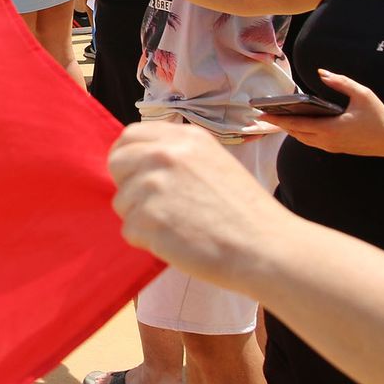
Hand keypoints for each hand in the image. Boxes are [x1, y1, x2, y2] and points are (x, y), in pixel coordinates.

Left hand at [108, 122, 287, 285]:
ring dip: (141, 218)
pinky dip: (147, 241)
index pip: (130, 136)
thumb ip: (178, 157)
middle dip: (128, 186)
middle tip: (156, 207)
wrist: (266, 248)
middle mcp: (165, 154)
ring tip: (179, 227)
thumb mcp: (214, 163)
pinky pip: (129, 230)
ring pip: (122, 202)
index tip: (136, 175)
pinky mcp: (148, 218)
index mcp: (184, 137)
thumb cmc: (244, 213)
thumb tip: (139, 162)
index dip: (128, 157)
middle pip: (117, 164)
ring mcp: (154, 185)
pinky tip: (178, 242)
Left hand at [259, 70, 383, 155]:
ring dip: (289, 130)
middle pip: (296, 133)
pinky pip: (312, 142)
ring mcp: (331, 147)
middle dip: (279, 124)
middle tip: (262, 116)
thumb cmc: (378, 116)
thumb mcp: (362, 94)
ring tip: (276, 119)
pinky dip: (301, 134)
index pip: (298, 124)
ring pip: (303, 139)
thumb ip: (340, 82)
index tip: (263, 114)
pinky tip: (296, 125)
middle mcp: (327, 141)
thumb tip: (322, 72)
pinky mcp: (335, 149)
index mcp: (331, 128)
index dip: (279, 119)